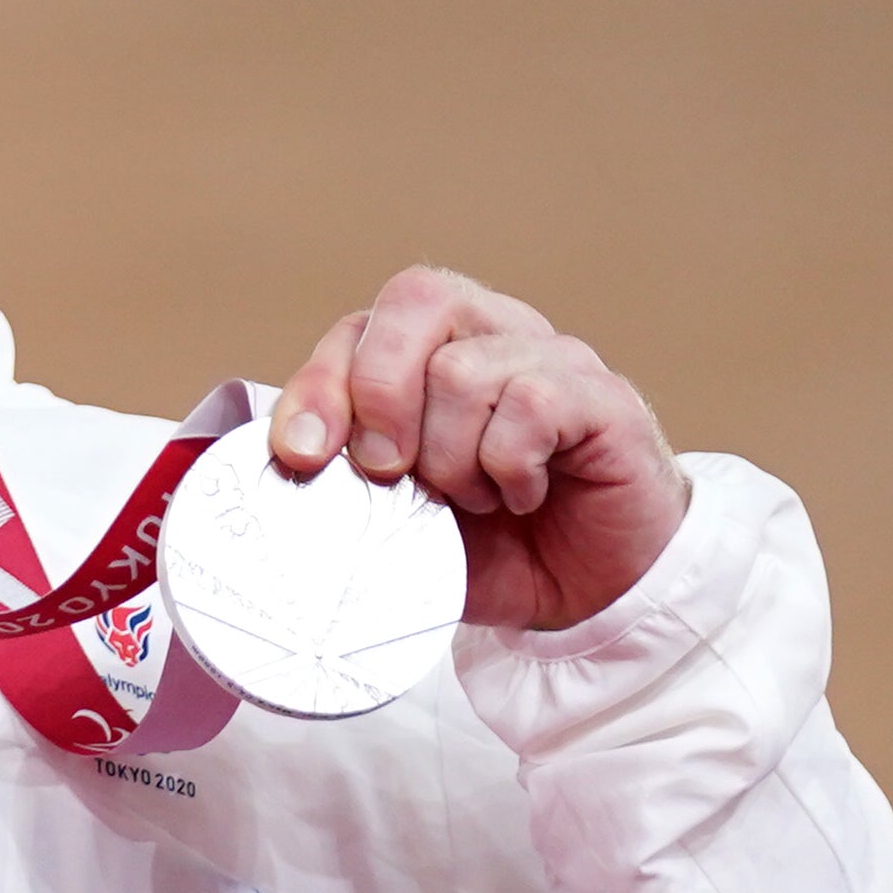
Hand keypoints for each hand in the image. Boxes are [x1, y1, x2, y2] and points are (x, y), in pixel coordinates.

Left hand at [271, 267, 690, 634]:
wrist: (595, 591)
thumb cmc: (498, 544)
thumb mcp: (398, 520)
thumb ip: (348, 482)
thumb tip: (290, 464)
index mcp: (433, 351)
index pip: (359, 327)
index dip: (319, 386)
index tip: (303, 456)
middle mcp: (494, 334)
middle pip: (416, 301)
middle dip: (380, 395)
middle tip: (389, 473)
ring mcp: (553, 358)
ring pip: (464, 369)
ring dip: (451, 457)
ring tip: (474, 499)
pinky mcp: (601, 397)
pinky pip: (531, 404)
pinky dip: (509, 467)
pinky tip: (520, 496)